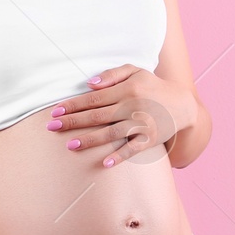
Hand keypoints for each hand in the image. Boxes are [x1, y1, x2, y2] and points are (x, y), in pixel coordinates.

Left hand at [44, 65, 191, 167]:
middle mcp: (133, 106)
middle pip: (97, 116)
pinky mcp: (150, 139)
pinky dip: (119, 156)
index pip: (94, 98)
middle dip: (73, 122)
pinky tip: (105, 163)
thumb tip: (90, 84)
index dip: (73, 105)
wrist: (183, 106)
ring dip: (89, 140)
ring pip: (110, 133)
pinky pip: (132, 149)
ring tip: (70, 144)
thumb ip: (113, 75)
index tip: (55, 111)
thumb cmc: (153, 87)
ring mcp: (141, 124)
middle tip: (52, 127)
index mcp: (127, 89)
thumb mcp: (136, 72)